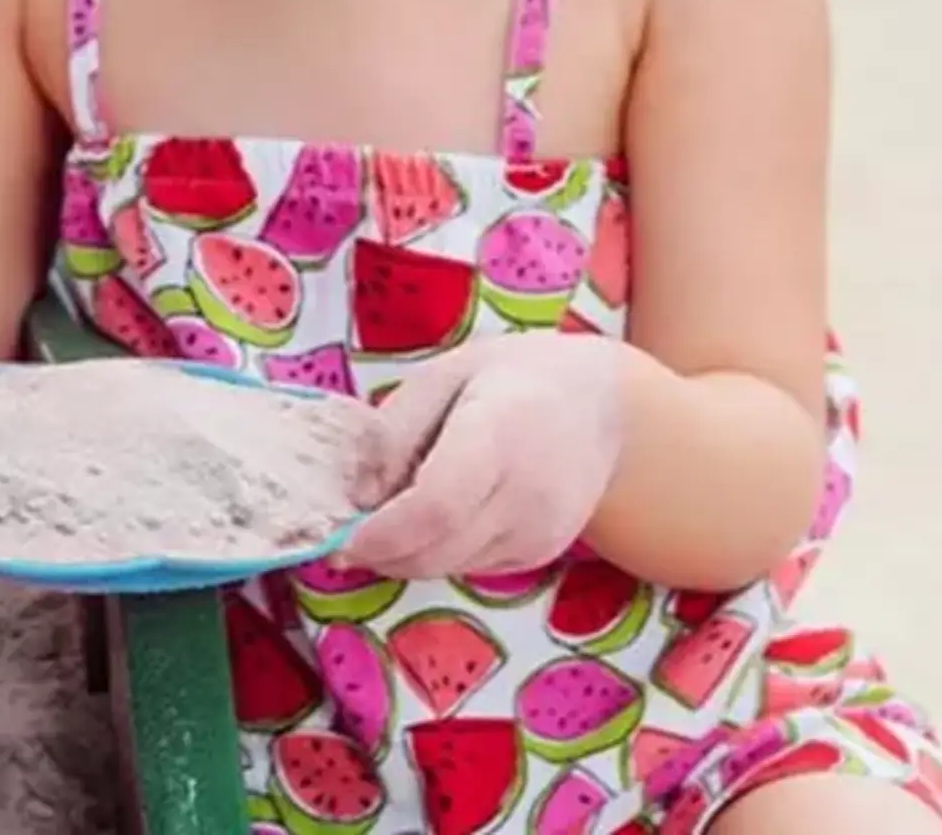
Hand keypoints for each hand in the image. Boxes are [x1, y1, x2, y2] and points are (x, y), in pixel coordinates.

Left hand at [340, 333, 627, 581]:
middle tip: (342, 534)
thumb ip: (394, 432)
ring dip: (405, 555)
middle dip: (380, 553)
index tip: (338, 536)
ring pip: (449, 566)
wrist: (603, 405)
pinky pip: (471, 566)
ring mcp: (540, 532)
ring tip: (385, 517)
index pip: (435, 507)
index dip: (381, 533)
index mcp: (498, 435)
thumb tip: (357, 495)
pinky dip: (438, 552)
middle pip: (437, 550)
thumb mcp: (442, 375)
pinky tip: (434, 516)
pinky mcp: (542, 553)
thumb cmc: (513, 377)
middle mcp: (526, 495)